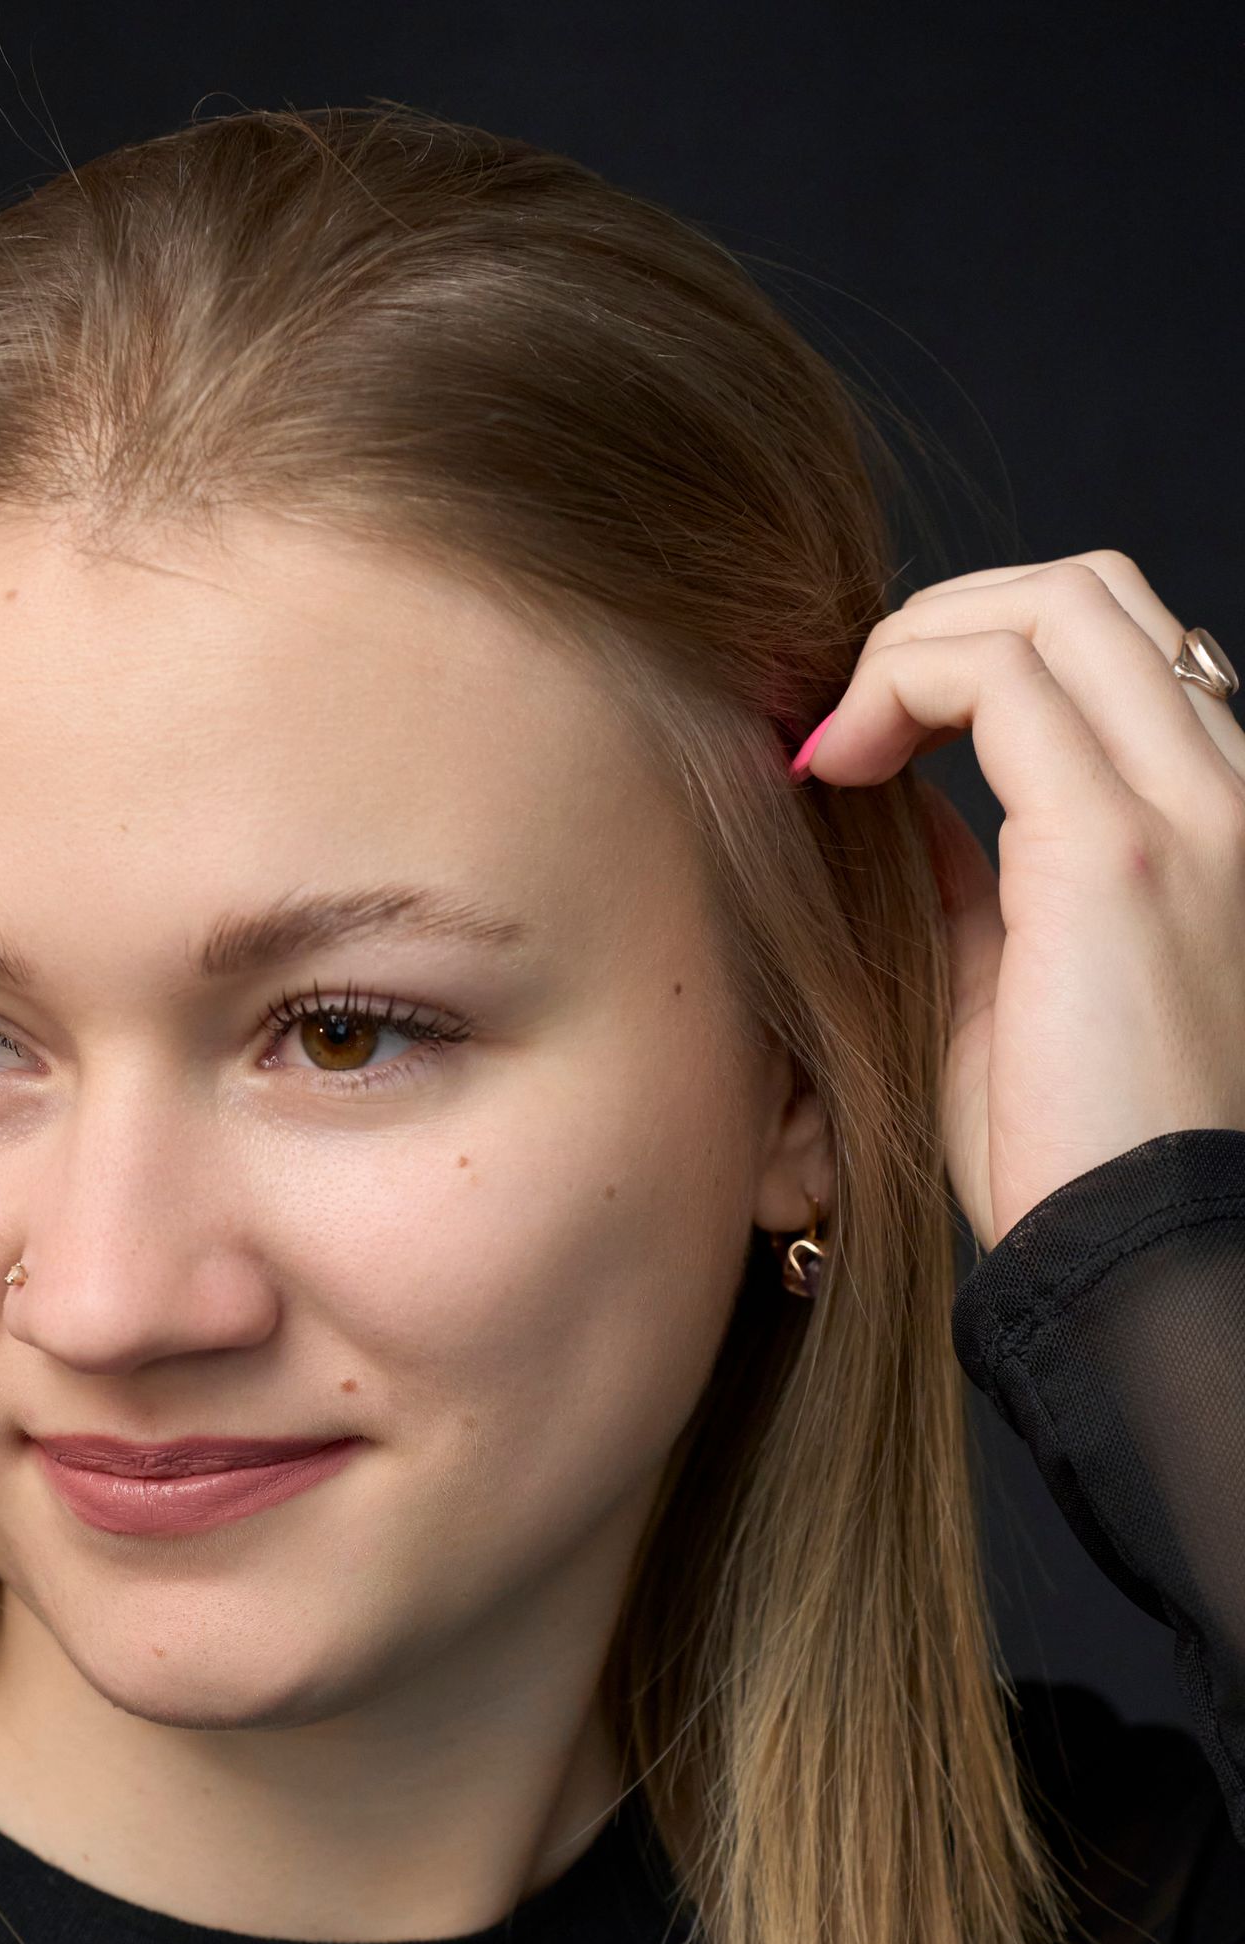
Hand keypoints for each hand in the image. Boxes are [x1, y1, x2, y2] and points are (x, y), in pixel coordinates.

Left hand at [792, 551, 1244, 1248]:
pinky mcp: (1117, 848)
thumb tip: (903, 802)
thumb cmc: (1074, 1157)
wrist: (1138, 1259)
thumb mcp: (1010, 989)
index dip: (975, 654)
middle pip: (1088, 592)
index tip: (868, 742)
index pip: (1111, 650)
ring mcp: (1185, 809)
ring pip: (1051, 603)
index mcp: (1212, 823)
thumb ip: (976, 880)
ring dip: (910, 644)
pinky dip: (894, 688)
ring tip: (831, 744)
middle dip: (941, 619)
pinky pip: (998, 678)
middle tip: (841, 720)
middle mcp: (1224, 792)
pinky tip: (832, 769)